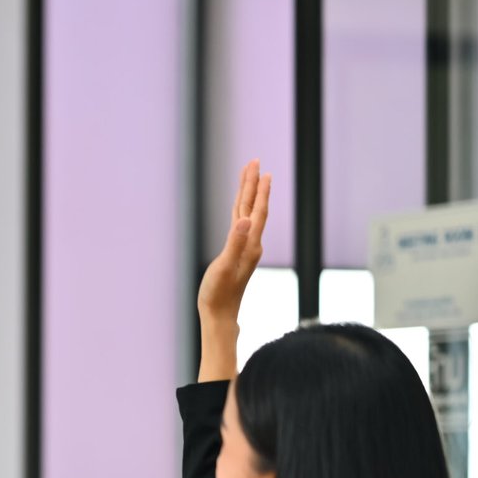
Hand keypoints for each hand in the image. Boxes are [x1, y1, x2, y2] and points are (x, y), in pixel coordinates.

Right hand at [197, 159, 271, 323]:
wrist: (220, 315)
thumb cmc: (219, 294)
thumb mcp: (224, 266)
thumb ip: (235, 242)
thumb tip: (246, 220)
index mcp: (250, 244)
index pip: (256, 210)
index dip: (257, 189)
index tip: (259, 168)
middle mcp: (251, 244)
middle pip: (254, 208)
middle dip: (253, 185)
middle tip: (254, 163)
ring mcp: (245, 249)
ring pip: (248, 215)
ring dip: (249, 196)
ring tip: (251, 179)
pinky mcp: (237, 254)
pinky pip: (242, 226)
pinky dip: (243, 212)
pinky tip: (243, 211)